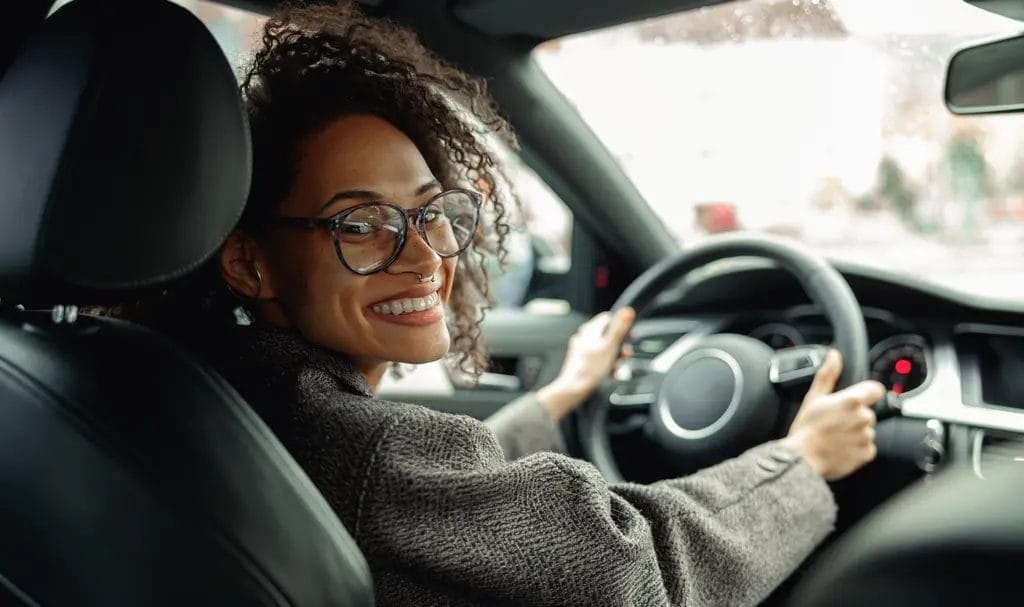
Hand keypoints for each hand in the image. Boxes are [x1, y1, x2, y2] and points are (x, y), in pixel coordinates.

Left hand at [537, 308, 635, 419]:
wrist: (573, 389)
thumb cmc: (589, 369)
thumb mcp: (609, 347)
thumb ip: (619, 329)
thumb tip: (627, 311)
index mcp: (590, 330)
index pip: (609, 318)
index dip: (621, 326)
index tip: (629, 336)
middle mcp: (585, 337)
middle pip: (609, 335)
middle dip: (620, 346)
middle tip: (625, 355)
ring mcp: (583, 350)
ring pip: (605, 349)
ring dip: (615, 358)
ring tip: (616, 367)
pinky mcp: (583, 362)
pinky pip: (599, 360)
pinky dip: (607, 365)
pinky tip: (610, 374)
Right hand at [781, 349, 885, 480]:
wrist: (802, 459)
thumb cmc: (805, 429)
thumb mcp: (813, 397)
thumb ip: (828, 374)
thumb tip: (834, 356)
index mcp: (851, 400)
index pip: (876, 389)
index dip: (867, 392)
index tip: (857, 399)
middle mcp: (863, 417)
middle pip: (867, 412)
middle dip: (854, 416)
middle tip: (835, 423)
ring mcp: (866, 437)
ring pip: (866, 430)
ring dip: (855, 433)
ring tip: (835, 437)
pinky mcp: (867, 454)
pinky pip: (866, 448)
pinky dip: (856, 448)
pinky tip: (840, 448)